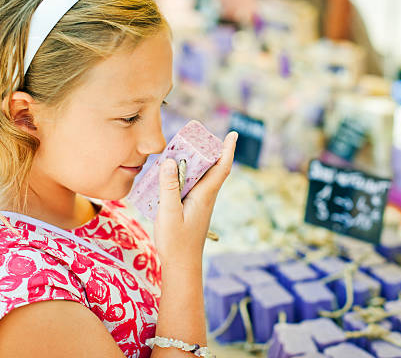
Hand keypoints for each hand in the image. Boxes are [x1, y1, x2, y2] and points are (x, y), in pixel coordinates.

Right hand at [154, 132, 236, 269]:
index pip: (221, 167)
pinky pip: (193, 185)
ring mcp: (201, 202)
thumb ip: (168, 187)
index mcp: (205, 195)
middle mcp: (206, 196)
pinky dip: (185, 174)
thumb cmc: (176, 242)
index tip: (233, 134)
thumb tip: (171, 161)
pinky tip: (171, 175)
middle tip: (195, 134)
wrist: (182, 266)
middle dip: (207, 149)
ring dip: (194, 161)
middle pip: (211, 167)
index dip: (228, 150)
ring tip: (179, 149)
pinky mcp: (194, 208)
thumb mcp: (168, 213)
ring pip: (202, 176)